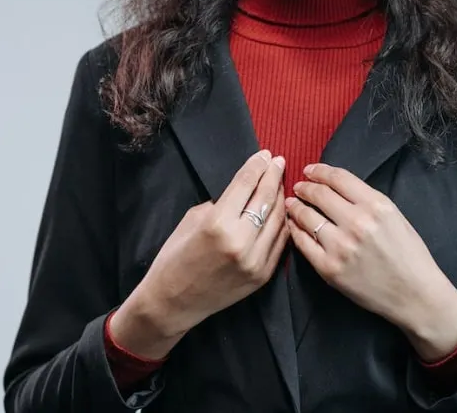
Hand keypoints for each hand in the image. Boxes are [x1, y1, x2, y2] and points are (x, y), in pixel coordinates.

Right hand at [110, 149, 288, 358]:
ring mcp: (255, 261)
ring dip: (281, 198)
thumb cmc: (176, 256)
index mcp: (218, 223)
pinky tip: (281, 210)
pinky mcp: (263, 275)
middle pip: (266, 198)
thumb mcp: (193, 219)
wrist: (173, 302)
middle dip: (273, 176)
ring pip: (278, 219)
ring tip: (280, 183)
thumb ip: (223, 203)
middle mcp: (240, 241)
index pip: (246, 184)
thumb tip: (246, 189)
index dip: (257, 166)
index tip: (266, 154)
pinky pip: (281, 242)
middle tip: (278, 161)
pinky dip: (283, 223)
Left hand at [286, 163, 456, 360]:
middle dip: (305, 187)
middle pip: (320, 194)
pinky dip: (295, 231)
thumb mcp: (394, 215)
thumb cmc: (409, 254)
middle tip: (299, 187)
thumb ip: (366, 199)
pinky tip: (294, 226)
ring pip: (307, 217)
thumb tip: (335, 187)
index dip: (320, 171)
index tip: (310, 170)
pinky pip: (303, 243)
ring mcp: (341, 246)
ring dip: (296, 207)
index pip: (338, 178)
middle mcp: (357, 222)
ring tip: (292, 204)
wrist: (415, 295)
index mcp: (376, 205)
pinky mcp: (329, 269)